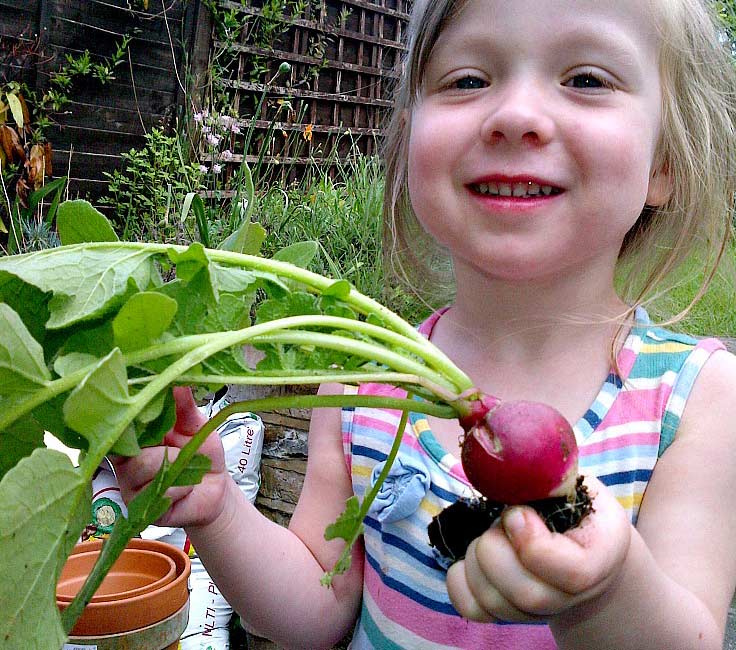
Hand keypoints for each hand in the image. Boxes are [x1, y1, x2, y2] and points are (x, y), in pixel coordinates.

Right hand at [112, 386, 228, 527]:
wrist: (216, 487)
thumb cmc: (202, 453)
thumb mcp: (195, 424)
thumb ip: (183, 404)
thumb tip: (177, 381)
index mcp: (134, 438)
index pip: (118, 425)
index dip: (127, 417)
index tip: (144, 410)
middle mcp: (125, 461)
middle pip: (129, 445)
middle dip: (163, 443)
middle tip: (180, 445)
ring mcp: (130, 486)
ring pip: (144, 466)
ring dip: (176, 464)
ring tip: (188, 467)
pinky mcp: (140, 508)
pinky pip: (158, 491)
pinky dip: (181, 486)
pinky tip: (187, 487)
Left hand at [446, 476, 630, 622]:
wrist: (582, 546)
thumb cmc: (576, 507)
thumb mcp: (575, 484)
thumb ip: (551, 478)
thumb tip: (511, 462)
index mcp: (601, 556)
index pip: (574, 573)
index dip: (533, 544)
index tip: (515, 511)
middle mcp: (574, 595)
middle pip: (529, 595)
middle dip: (496, 551)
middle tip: (497, 521)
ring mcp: (540, 609)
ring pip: (497, 604)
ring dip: (475, 562)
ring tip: (486, 534)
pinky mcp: (508, 611)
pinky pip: (474, 610)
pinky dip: (458, 582)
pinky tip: (465, 559)